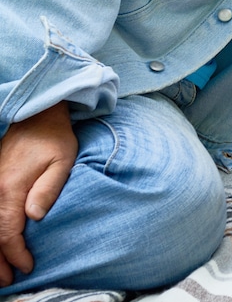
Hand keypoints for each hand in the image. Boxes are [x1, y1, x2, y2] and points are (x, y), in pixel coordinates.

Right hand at [0, 102, 76, 286]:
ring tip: (0, 269)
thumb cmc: (54, 140)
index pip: (7, 232)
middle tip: (7, 279)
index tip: (27, 266)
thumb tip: (34, 216)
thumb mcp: (62, 162)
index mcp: (10, 188)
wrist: (38, 116)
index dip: (16, 253)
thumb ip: (48, 190)